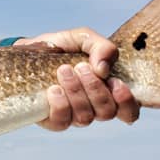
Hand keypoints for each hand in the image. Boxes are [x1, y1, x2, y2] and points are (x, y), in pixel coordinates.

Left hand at [17, 28, 139, 130]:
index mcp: (108, 90)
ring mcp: (74, 115)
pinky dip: (60, 105)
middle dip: (94, 88)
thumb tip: (103, 69)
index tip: (115, 83)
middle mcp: (94, 107)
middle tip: (80, 67)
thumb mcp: (83, 38)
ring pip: (85, 117)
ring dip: (76, 91)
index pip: (129, 111)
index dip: (127, 102)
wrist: (29, 51)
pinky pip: (62, 122)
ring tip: (63, 70)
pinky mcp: (53, 120)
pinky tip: (53, 89)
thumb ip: (101, 47)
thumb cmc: (61, 47)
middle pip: (107, 112)